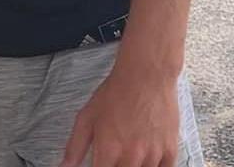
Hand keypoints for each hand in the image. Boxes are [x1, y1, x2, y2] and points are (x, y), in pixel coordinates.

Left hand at [60, 64, 181, 166]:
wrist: (146, 76)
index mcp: (108, 150)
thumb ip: (74, 148)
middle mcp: (131, 156)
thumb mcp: (86, 118)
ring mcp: (152, 154)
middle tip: (114, 156)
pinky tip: (144, 159)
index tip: (99, 163)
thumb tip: (63, 166)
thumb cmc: (116, 93)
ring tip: (128, 154)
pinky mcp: (170, 151)